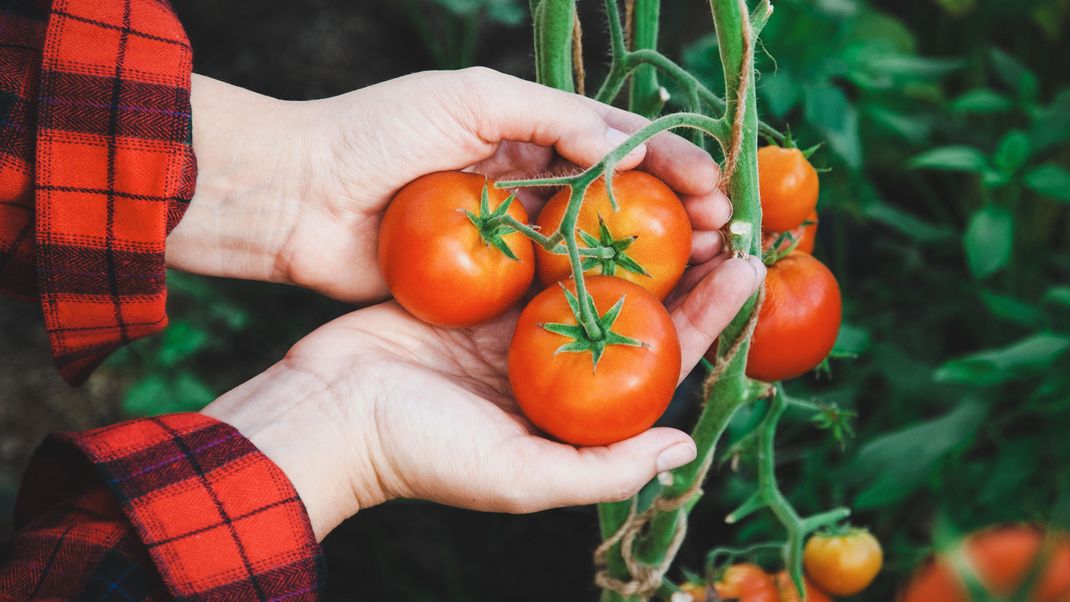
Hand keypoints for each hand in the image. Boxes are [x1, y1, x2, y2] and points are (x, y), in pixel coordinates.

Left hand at [167, 68, 731, 302]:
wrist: (296, 198)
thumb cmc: (377, 134)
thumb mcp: (472, 98)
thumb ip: (553, 116)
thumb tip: (625, 141)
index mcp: (527, 130)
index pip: (620, 145)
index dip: (674, 166)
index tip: (718, 193)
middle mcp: (526, 182)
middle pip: (619, 202)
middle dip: (676, 219)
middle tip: (724, 244)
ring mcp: (508, 236)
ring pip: (593, 249)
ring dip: (648, 264)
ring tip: (700, 280)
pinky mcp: (484, 285)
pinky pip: (549, 290)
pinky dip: (592, 298)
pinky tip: (633, 314)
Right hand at [202, 249, 764, 540]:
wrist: (327, 411)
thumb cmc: (422, 454)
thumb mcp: (520, 479)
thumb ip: (603, 468)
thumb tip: (684, 449)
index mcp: (571, 410)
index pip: (656, 360)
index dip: (706, 318)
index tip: (746, 274)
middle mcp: (552, 366)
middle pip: (633, 308)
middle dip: (683, 267)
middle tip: (728, 221)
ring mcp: (514, 324)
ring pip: (588, 272)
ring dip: (632, 236)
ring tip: (679, 193)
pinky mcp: (478, 291)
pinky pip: (532, 249)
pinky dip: (566, 222)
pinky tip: (601, 186)